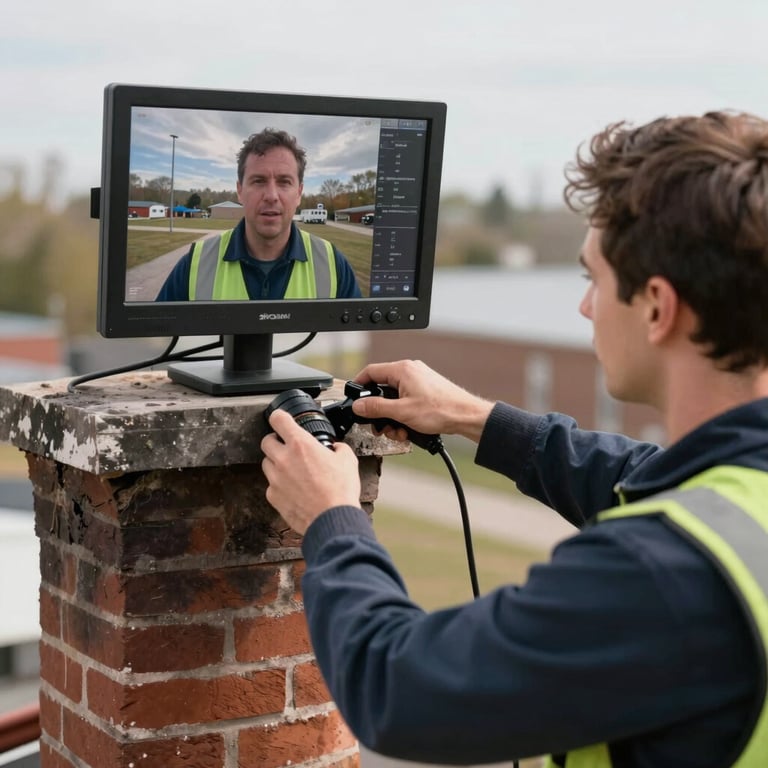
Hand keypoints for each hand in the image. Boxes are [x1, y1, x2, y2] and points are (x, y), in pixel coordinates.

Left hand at [261, 408, 361, 534]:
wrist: (332, 519)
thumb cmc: (340, 491)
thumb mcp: (348, 460)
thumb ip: (338, 448)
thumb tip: (336, 448)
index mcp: (301, 445)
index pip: (279, 420)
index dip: (279, 416)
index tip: (281, 419)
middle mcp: (283, 459)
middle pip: (266, 441)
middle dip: (275, 441)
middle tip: (286, 447)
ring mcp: (275, 479)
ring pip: (266, 463)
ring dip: (276, 463)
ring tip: (292, 470)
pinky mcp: (273, 497)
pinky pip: (271, 485)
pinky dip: (279, 485)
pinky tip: (293, 490)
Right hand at [351, 359, 493, 442]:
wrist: (466, 416)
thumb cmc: (441, 410)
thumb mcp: (401, 412)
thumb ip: (376, 408)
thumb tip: (359, 405)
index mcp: (402, 370)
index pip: (371, 371)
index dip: (359, 385)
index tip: (354, 398)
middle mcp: (410, 371)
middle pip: (382, 388)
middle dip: (379, 410)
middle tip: (379, 425)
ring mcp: (419, 380)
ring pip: (394, 397)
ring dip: (392, 417)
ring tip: (398, 431)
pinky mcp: (425, 390)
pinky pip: (406, 400)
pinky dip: (403, 415)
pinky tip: (408, 429)